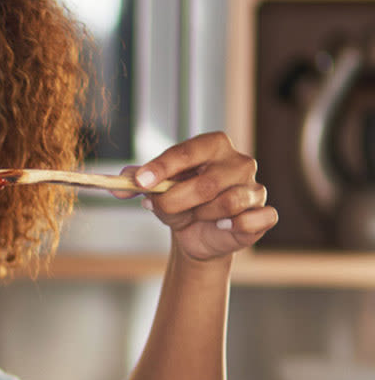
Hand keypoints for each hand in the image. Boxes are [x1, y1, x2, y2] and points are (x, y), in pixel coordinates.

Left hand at [121, 132, 277, 262]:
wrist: (197, 233)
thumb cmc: (179, 201)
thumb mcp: (156, 189)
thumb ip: (137, 183)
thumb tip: (116, 185)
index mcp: (213, 145)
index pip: (187, 152)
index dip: (161, 167)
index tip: (140, 181)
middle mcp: (239, 162)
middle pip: (207, 183)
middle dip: (176, 201)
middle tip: (159, 208)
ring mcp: (255, 187)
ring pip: (229, 203)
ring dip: (202, 215)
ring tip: (195, 216)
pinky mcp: (264, 214)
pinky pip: (257, 218)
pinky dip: (237, 225)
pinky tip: (222, 227)